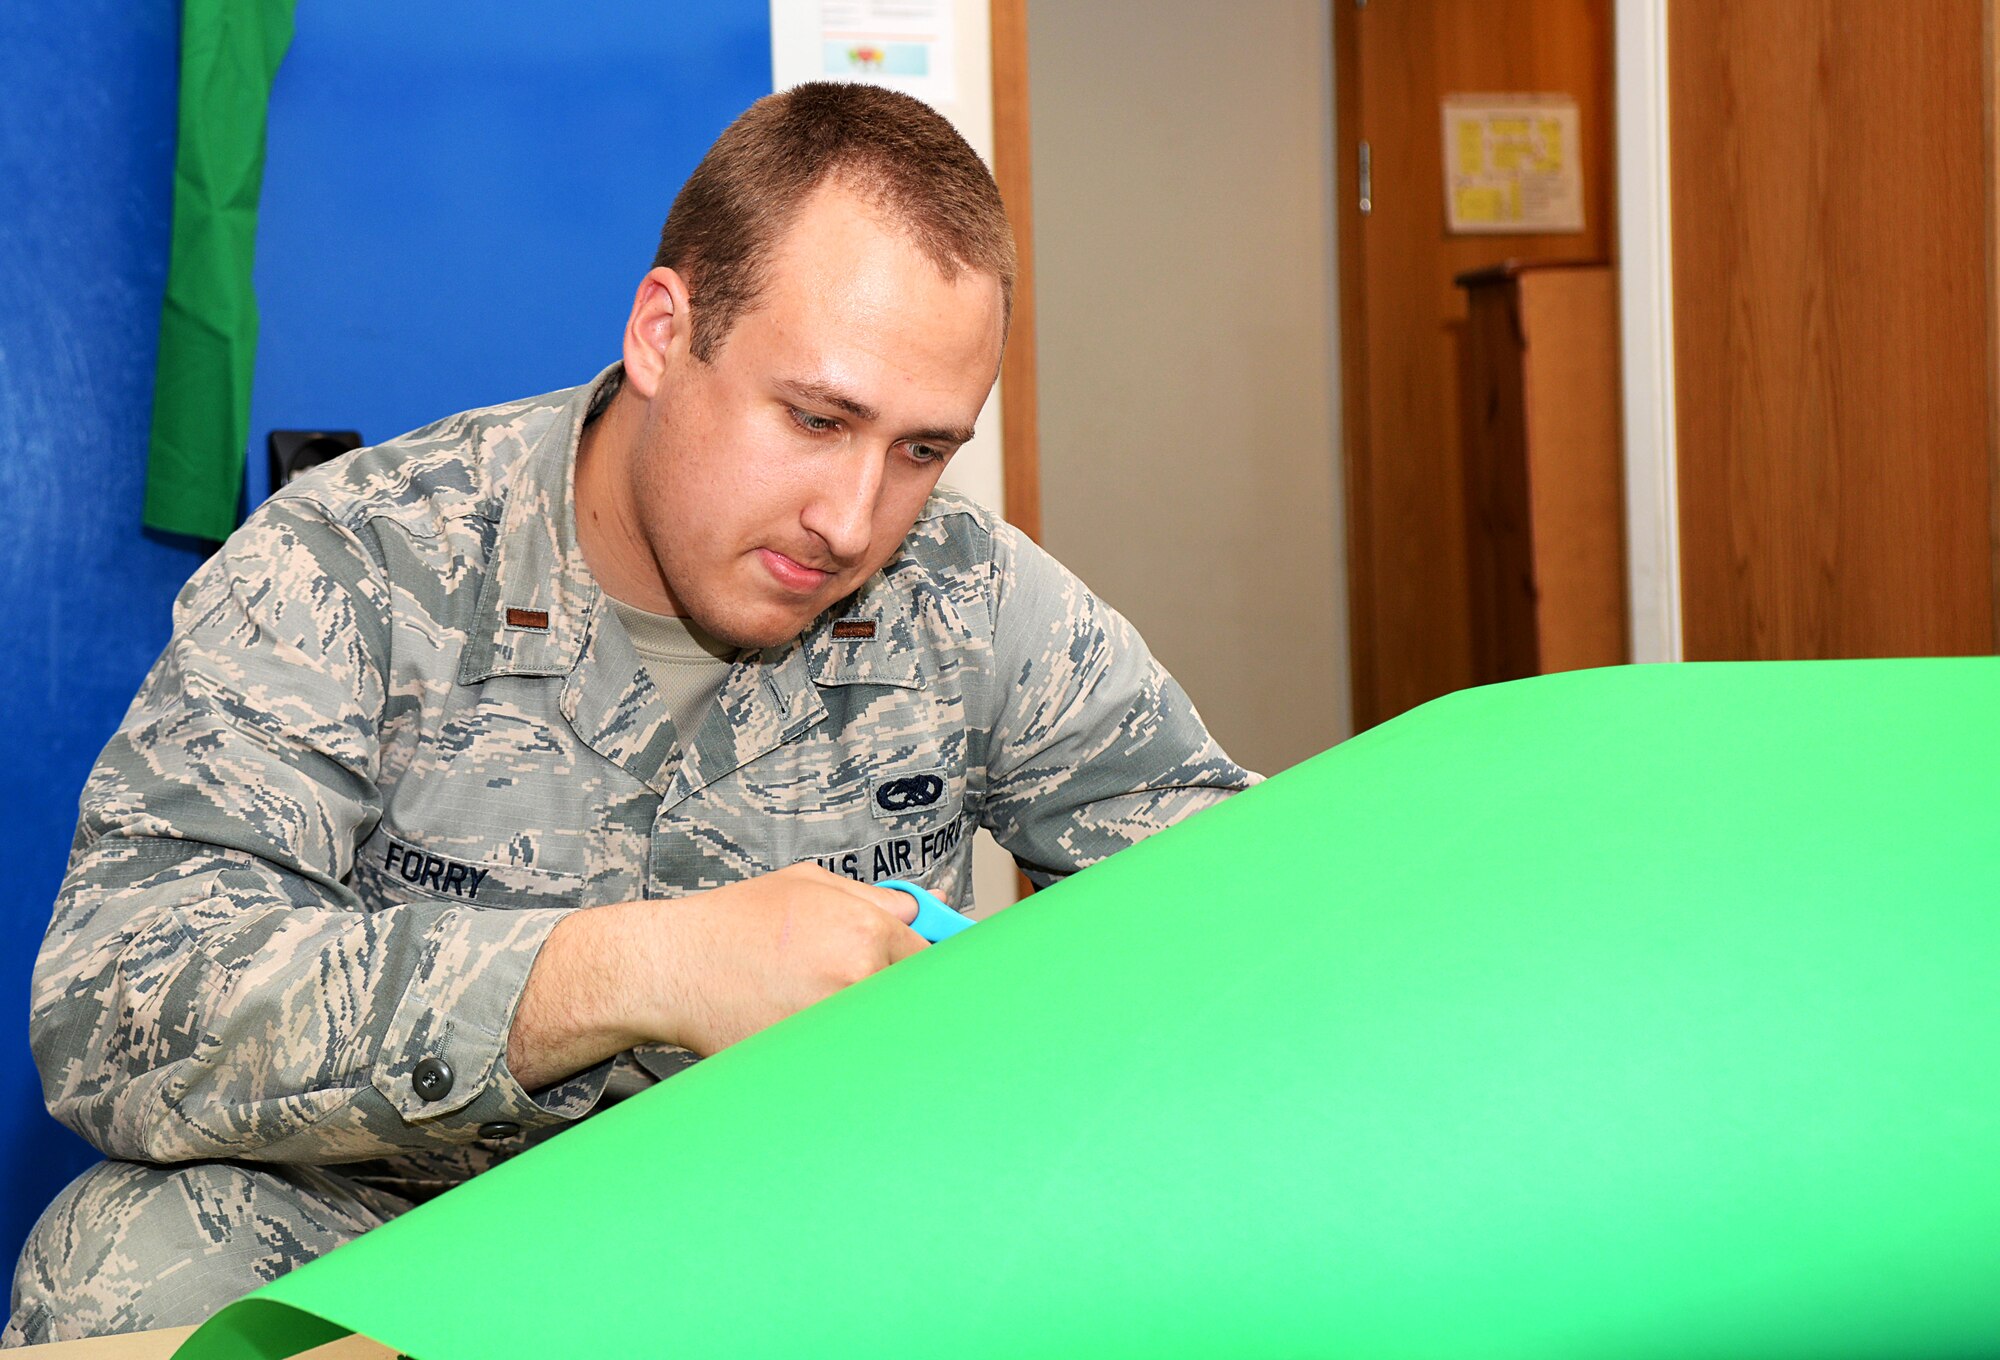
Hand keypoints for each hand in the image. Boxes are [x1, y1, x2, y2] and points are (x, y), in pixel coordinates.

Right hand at [649, 863, 926, 1053]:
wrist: (675, 966)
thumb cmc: (735, 924)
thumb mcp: (808, 884)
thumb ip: (874, 898)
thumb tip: (921, 910)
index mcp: (864, 930)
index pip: (928, 957)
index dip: (925, 964)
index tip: (925, 974)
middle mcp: (855, 976)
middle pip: (911, 999)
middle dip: (899, 997)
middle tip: (874, 996)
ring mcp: (833, 1021)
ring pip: (879, 1030)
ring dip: (868, 1025)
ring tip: (825, 1009)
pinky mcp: (809, 1056)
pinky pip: (845, 1059)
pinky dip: (839, 1052)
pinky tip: (809, 1033)